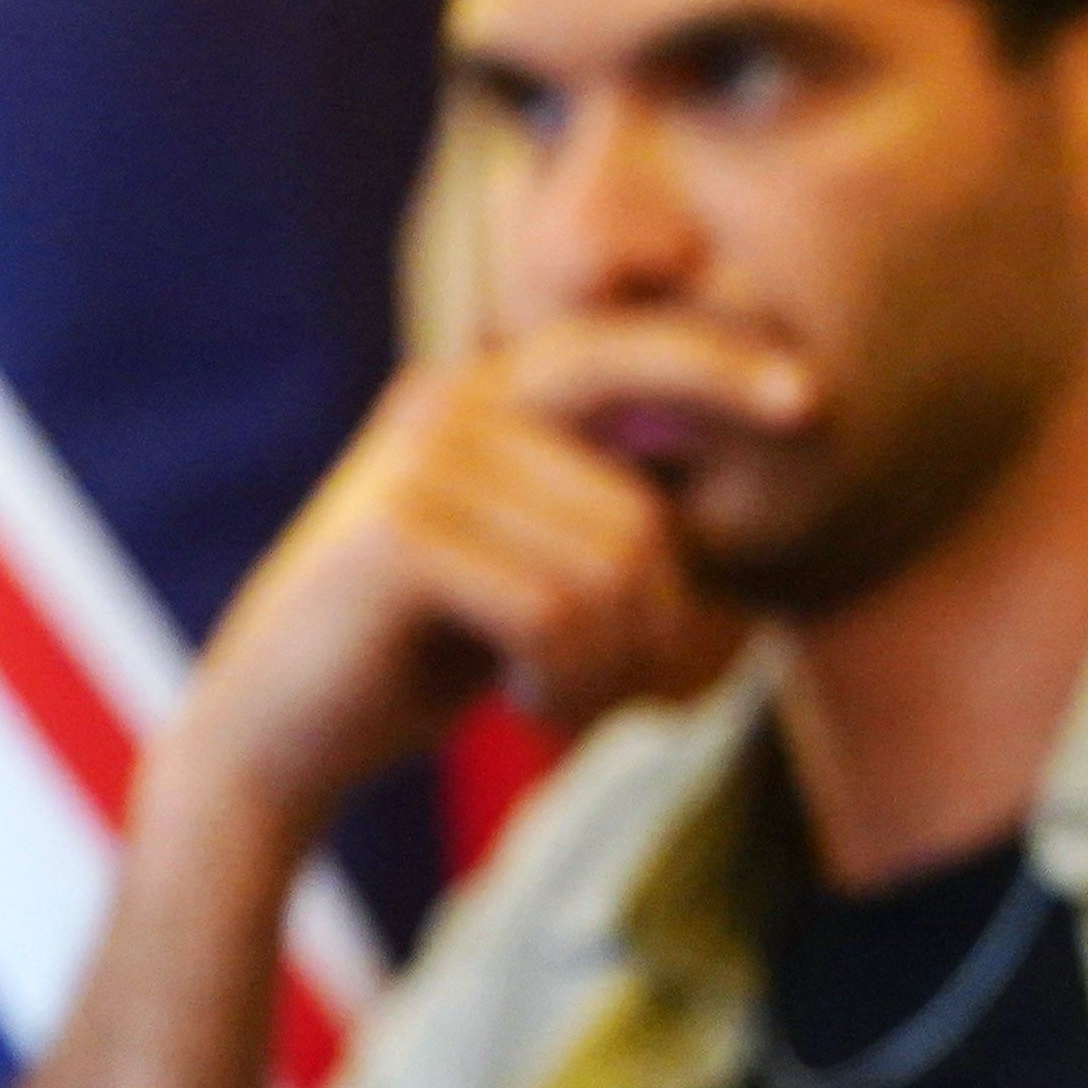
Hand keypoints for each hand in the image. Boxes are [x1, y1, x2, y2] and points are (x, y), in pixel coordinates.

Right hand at [156, 317, 796, 835]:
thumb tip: (745, 464)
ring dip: (605, 666)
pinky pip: (558, 614)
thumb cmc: (430, 651)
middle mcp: (449, 408)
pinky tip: (513, 695)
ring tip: (544, 689)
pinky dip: (561, 681)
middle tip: (613, 684)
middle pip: (642, 517)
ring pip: (612, 572)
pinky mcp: (399, 540)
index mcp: (485, 398)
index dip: (718, 366)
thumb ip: (612, 511)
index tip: (812, 402)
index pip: (621, 352)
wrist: (275, 735)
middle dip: (653, 622)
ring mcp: (420, 466)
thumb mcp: (536, 564)